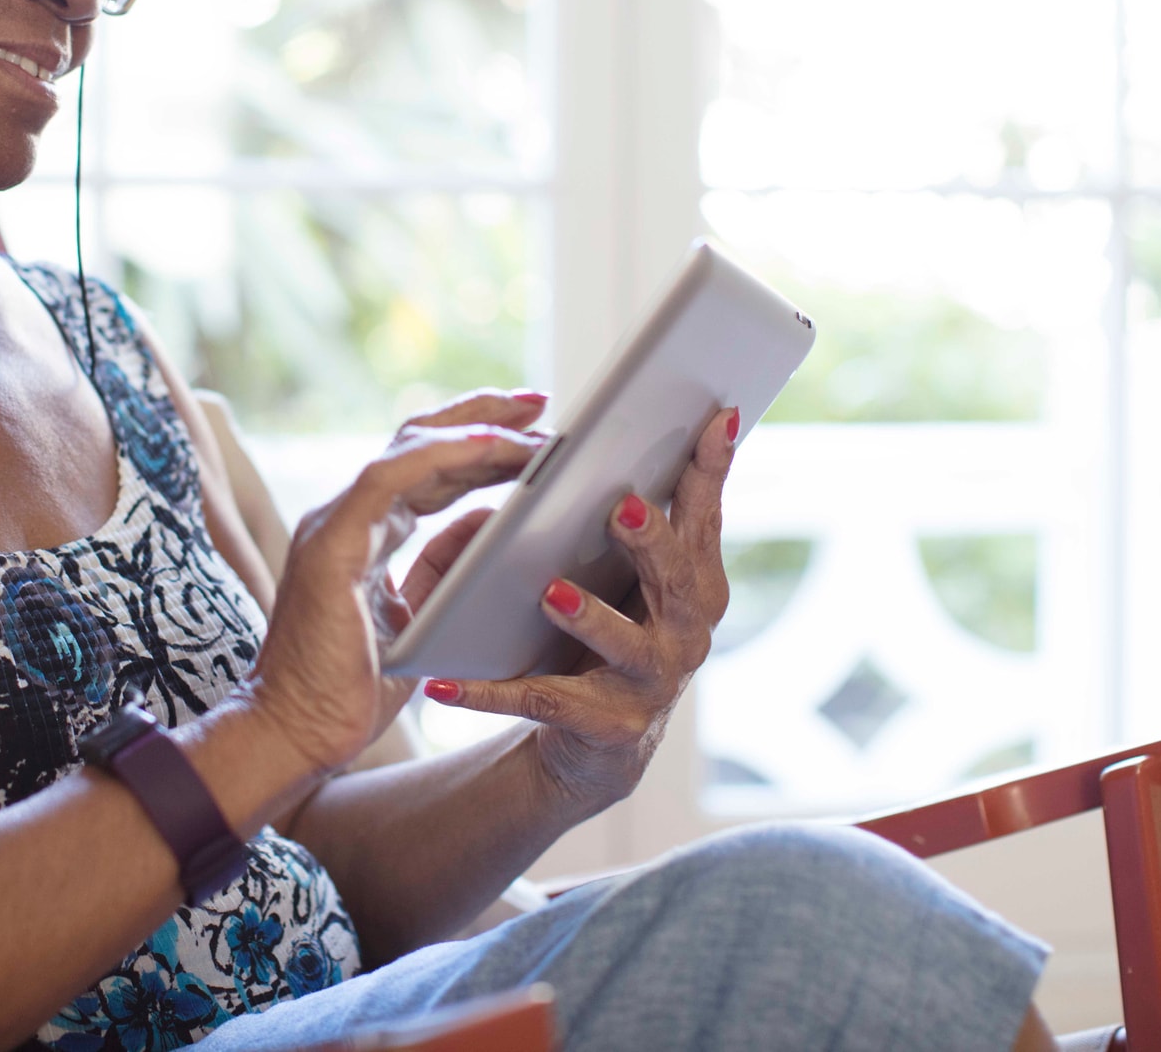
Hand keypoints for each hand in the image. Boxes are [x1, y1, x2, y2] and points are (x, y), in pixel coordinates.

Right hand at [242, 391, 548, 775]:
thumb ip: (447, 569)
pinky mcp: (331, 542)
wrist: (295, 735)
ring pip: (409, 447)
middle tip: (540, 401)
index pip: (425, 469)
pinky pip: (390, 477)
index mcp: (364, 534)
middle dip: (481, 417)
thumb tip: (496, 522)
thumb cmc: (349, 691)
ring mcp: (333, 523)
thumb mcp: (419, 620)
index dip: (476, 444)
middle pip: (419, 442)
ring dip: (475, 429)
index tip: (531, 429)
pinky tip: (491, 447)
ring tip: (531, 418)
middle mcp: (345, 517)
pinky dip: (443, 455)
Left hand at [423, 406, 737, 816]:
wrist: (597, 744)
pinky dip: (491, 693)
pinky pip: (544, 703)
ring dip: (590, 618)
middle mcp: (686, 632)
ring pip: (623, 646)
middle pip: (678, 581)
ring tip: (551, 593)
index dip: (712, 470)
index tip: (716, 417)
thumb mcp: (630, 573)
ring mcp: (651, 684)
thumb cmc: (613, 631)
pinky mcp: (607, 727)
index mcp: (694, 582)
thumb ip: (636, 514)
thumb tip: (608, 432)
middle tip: (620, 508)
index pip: (704, 516)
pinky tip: (445, 681)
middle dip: (651, 543)